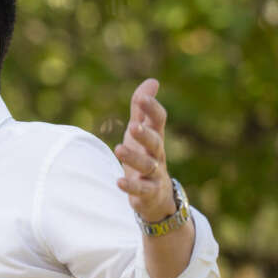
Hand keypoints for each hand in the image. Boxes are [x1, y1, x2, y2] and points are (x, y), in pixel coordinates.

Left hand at [114, 78, 176, 222]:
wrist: (157, 196)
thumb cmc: (146, 157)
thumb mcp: (142, 131)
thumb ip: (142, 109)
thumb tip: (152, 81)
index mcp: (156, 138)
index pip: (159, 121)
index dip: (152, 109)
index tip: (142, 98)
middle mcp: (157, 155)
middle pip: (155, 142)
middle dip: (146, 134)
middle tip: (133, 126)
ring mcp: (154, 175)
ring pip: (147, 165)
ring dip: (134, 158)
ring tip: (119, 149)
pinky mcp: (147, 193)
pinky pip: (141, 190)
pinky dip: (131, 186)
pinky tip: (118, 181)